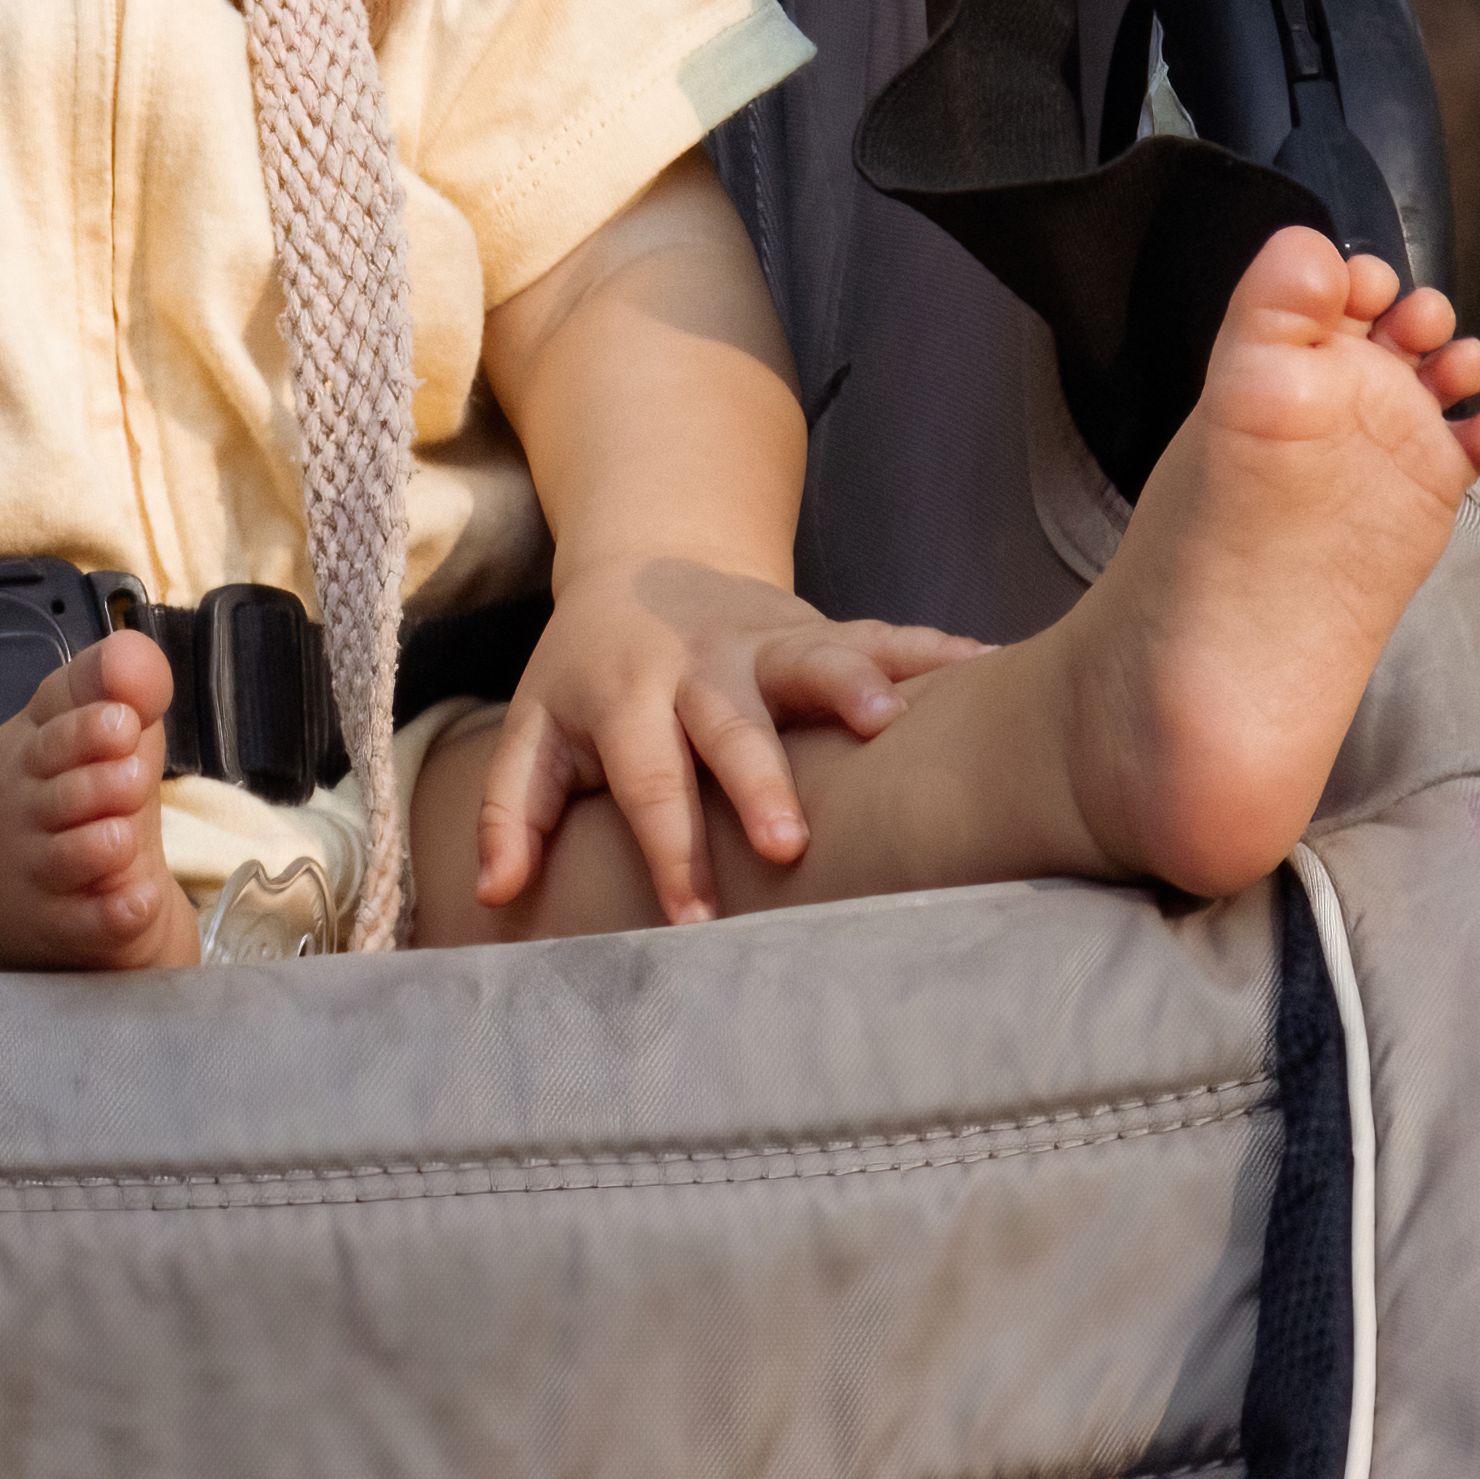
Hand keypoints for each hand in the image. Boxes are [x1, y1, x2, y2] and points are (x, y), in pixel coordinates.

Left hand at [475, 553, 984, 921]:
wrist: (646, 558)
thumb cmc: (589, 671)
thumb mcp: (536, 728)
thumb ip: (512, 810)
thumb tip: (491, 892)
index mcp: (626, 698)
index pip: (646, 779)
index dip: (668, 849)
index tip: (694, 921)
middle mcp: (699, 666)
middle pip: (731, 724)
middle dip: (760, 781)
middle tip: (790, 843)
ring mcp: (766, 640)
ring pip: (811, 659)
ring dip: (849, 685)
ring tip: (889, 721)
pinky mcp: (819, 625)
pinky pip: (883, 633)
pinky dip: (933, 650)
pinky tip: (988, 667)